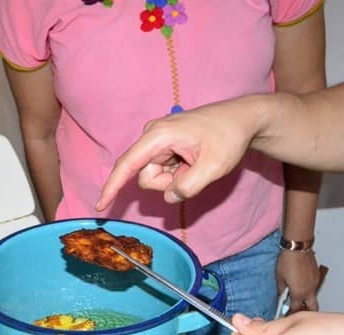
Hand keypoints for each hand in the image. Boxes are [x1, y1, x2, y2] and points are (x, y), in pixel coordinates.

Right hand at [96, 99, 261, 209]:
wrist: (242, 120)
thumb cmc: (229, 137)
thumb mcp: (214, 167)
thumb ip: (189, 187)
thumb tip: (170, 196)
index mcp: (159, 136)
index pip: (128, 165)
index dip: (112, 187)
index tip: (100, 206)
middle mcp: (153, 136)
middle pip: (146, 177)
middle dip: (168, 183)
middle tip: (195, 170)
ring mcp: (158, 142)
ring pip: (155, 176)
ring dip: (176, 179)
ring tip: (196, 162)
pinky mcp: (164, 147)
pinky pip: (164, 171)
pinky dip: (179, 173)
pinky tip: (194, 160)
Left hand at [275, 251, 321, 312]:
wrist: (298, 247)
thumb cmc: (288, 260)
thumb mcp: (280, 278)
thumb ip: (282, 290)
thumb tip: (282, 295)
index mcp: (299, 293)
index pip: (296, 309)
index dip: (290, 313)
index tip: (287, 314)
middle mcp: (310, 290)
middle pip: (312, 308)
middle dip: (305, 312)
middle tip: (297, 310)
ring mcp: (315, 283)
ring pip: (314, 297)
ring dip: (307, 300)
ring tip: (297, 296)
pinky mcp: (317, 275)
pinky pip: (314, 287)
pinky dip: (308, 289)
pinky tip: (301, 285)